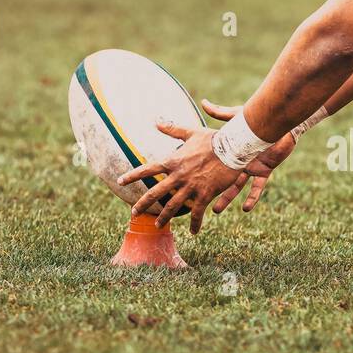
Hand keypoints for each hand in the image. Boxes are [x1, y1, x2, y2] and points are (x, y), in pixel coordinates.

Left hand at [117, 121, 242, 234]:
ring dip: (164, 217)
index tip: (120, 181)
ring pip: (173, 206)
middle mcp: (179, 176)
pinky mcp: (205, 194)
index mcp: (173, 161)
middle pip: (155, 193)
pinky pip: (197, 213)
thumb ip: (172, 129)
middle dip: (143, 204)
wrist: (232, 148)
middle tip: (134, 213)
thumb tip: (157, 121)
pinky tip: (193, 232)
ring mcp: (191, 187)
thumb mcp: (191, 132)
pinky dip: (194, 223)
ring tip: (157, 225)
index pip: (147, 170)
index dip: (132, 176)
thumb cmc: (213, 139)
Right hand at [200, 100, 298, 213]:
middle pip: (222, 179)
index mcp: (232, 150)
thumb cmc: (257, 118)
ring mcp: (252, 167)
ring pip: (237, 186)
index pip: (215, 164)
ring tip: (215, 209)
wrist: (279, 121)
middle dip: (210, 189)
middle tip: (195, 199)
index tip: (192, 180)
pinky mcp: (265, 170)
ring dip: (227, 197)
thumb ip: (220, 112)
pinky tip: (246, 209)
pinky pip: (257, 187)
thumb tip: (203, 103)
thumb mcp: (235, 116)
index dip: (205, 172)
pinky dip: (252, 197)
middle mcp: (240, 161)